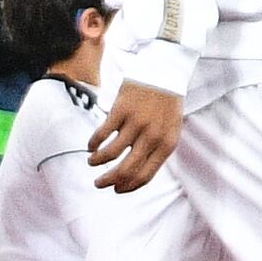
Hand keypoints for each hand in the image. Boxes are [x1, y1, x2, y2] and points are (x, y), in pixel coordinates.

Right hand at [88, 77, 185, 192]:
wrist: (165, 70)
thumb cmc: (167, 104)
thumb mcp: (170, 130)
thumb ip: (156, 151)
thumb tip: (134, 175)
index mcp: (166, 145)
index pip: (144, 176)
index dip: (127, 187)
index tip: (116, 190)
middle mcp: (152, 137)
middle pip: (125, 170)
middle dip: (108, 181)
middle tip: (98, 183)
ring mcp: (136, 123)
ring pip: (110, 154)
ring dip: (97, 162)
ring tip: (92, 161)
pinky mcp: (121, 110)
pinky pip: (102, 134)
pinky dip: (93, 144)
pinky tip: (91, 146)